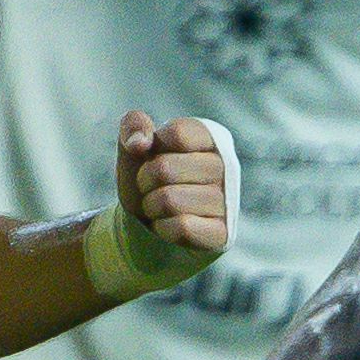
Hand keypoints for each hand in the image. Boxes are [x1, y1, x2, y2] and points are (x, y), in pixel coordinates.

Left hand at [120, 111, 234, 257]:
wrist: (147, 222)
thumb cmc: (147, 178)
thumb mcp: (134, 146)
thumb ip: (133, 126)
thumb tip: (140, 143)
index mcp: (209, 138)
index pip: (177, 134)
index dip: (151, 149)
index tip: (153, 157)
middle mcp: (226, 166)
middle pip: (165, 168)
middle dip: (145, 181)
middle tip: (152, 188)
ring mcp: (227, 201)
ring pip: (169, 200)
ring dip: (152, 207)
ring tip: (160, 207)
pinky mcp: (222, 233)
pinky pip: (182, 227)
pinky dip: (164, 228)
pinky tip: (170, 225)